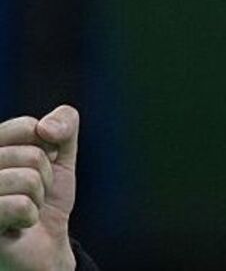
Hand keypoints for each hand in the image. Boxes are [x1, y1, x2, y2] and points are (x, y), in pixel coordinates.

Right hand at [0, 106, 78, 270]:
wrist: (43, 245)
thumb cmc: (46, 198)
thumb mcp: (61, 155)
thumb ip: (64, 124)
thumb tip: (45, 127)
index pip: (28, 127)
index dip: (47, 148)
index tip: (41, 166)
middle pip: (32, 155)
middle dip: (44, 177)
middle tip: (32, 194)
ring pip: (28, 179)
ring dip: (38, 198)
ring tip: (24, 209)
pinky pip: (19, 205)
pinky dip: (29, 216)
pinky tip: (17, 225)